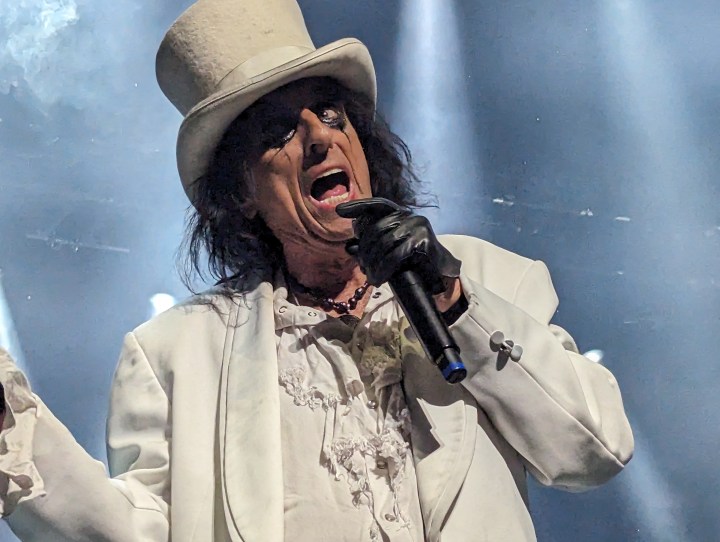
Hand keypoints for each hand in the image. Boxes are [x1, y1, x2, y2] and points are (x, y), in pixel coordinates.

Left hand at [336, 197, 460, 295]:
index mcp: (400, 214)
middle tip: (362, 267)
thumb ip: (371, 247)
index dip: (358, 206)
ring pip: (385, 243)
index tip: (339, 211)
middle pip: (377, 229)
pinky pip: (396, 255)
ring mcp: (418, 226)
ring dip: (374, 263)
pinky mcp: (424, 240)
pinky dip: (384, 268)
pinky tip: (380, 278)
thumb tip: (349, 247)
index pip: (377, 205)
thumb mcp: (389, 252)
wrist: (438, 275)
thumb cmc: (412, 262)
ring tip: (371, 277)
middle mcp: (409, 216)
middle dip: (366, 250)